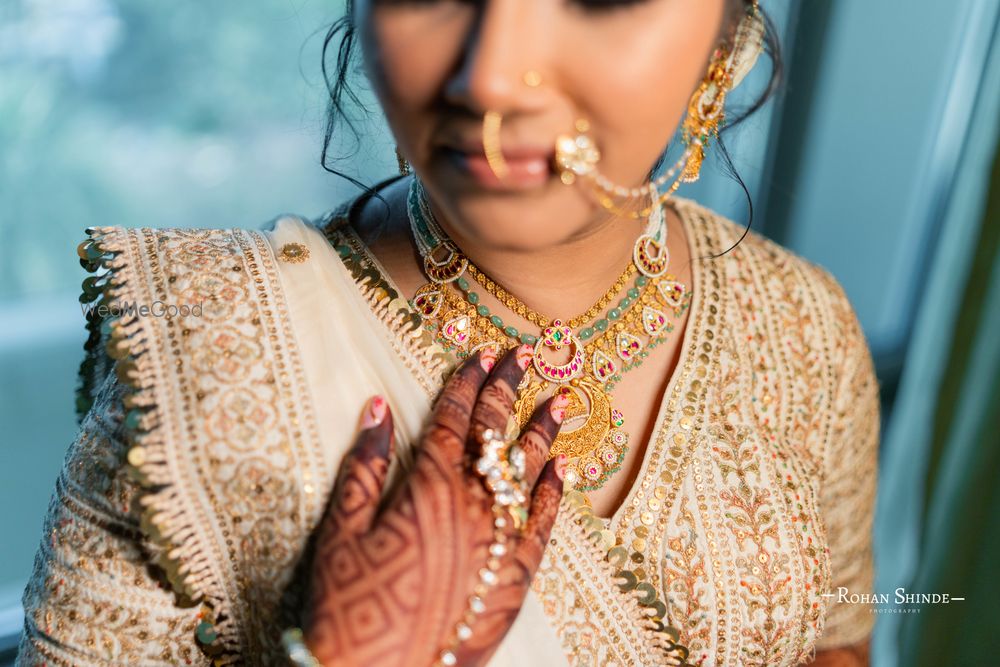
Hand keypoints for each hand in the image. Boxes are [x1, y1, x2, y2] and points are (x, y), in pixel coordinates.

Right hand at [304, 345, 568, 666]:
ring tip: (561, 396)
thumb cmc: (350, 603)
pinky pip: (545, 524)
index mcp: (428, 488)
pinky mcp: (518, 576)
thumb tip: (378, 406)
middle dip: (507, 389)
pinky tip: (566, 465)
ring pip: (528, 471)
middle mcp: (472, 505)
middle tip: (525, 353)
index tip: (481, 353)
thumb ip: (364, 465)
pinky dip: (556, 491)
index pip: (453, 420)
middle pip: (493, 434)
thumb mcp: (342, 530)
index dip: (466, 383)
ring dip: (543, 430)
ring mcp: (501, 540)